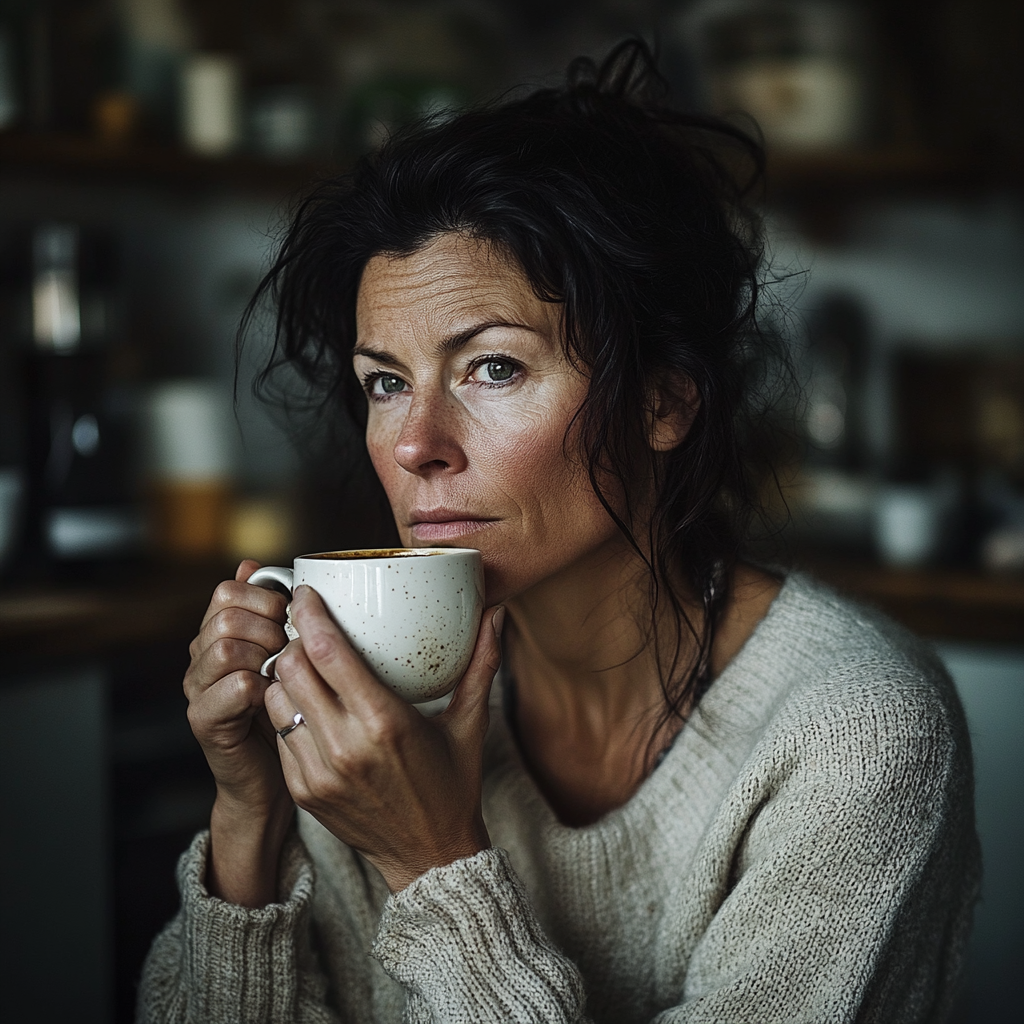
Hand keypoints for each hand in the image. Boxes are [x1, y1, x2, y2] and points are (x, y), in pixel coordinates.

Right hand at [185, 559, 290, 812]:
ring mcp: (198, 689)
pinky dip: (261, 687)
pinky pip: (233, 687)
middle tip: (289, 651)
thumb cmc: (285, 707)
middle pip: (226, 615)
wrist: (272, 775)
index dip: (266, 597)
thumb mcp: (284, 650)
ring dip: (265, 655)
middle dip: (269, 627)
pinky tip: (275, 696)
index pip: (228, 590)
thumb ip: (269, 609)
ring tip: (282, 674)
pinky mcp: (205, 721)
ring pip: (225, 647)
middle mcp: (200, 657)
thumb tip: (251, 564)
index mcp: (217, 633)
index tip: (291, 618)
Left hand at [265, 585, 504, 891]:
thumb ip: (482, 664)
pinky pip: (279, 735)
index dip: (309, 615)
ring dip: (284, 676)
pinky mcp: (303, 791)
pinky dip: (287, 712)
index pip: (328, 652)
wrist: (430, 857)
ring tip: (302, 665)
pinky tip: (306, 704)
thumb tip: (499, 613)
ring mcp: (319, 772)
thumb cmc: (452, 784)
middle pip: (291, 670)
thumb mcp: (470, 723)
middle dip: (292, 642)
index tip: (306, 593)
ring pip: (276, 700)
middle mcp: (346, 747)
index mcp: (386, 722)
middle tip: (304, 629)